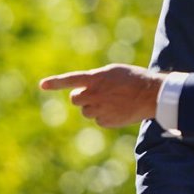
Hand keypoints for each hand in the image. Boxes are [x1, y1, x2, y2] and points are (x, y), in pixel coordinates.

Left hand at [39, 64, 166, 127]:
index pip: (71, 80)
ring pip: (86, 111)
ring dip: (93, 107)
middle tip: (96, 95)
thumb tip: (85, 87)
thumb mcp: (114, 72)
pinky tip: (118, 110)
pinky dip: (105, 117)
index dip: (55, 82)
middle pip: (76, 99)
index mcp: (96, 79)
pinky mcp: (106, 121)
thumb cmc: (135, 79)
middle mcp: (95, 94)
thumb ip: (96, 79)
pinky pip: (98, 120)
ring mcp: (99, 109)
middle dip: (82, 98)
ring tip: (112, 102)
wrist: (152, 95)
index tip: (42, 85)